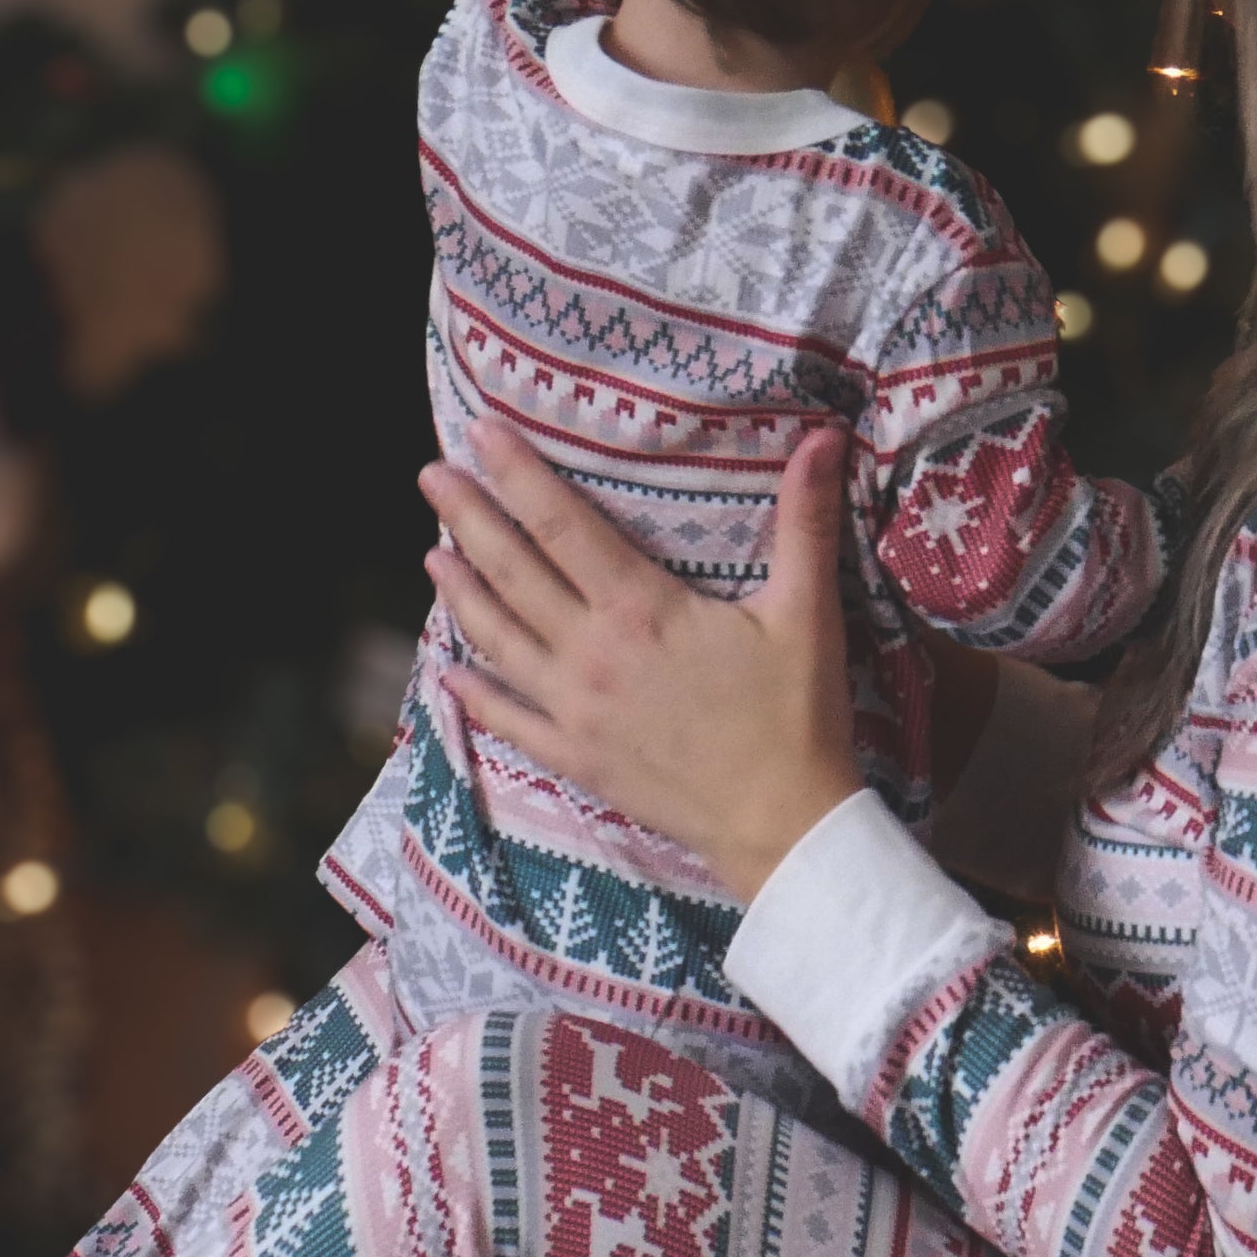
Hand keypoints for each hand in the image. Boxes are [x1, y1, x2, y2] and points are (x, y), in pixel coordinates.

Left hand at [420, 421, 865, 902]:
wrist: (781, 824)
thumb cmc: (796, 716)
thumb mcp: (805, 611)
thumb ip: (805, 522)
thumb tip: (825, 438)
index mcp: (640, 609)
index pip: (562, 525)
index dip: (517, 475)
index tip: (480, 432)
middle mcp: (591, 654)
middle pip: (513, 572)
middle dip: (468, 518)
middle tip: (431, 476)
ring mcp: (574, 710)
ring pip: (498, 640)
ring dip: (461, 594)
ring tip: (432, 555)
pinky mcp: (576, 758)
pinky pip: (509, 720)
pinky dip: (474, 695)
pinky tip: (448, 672)